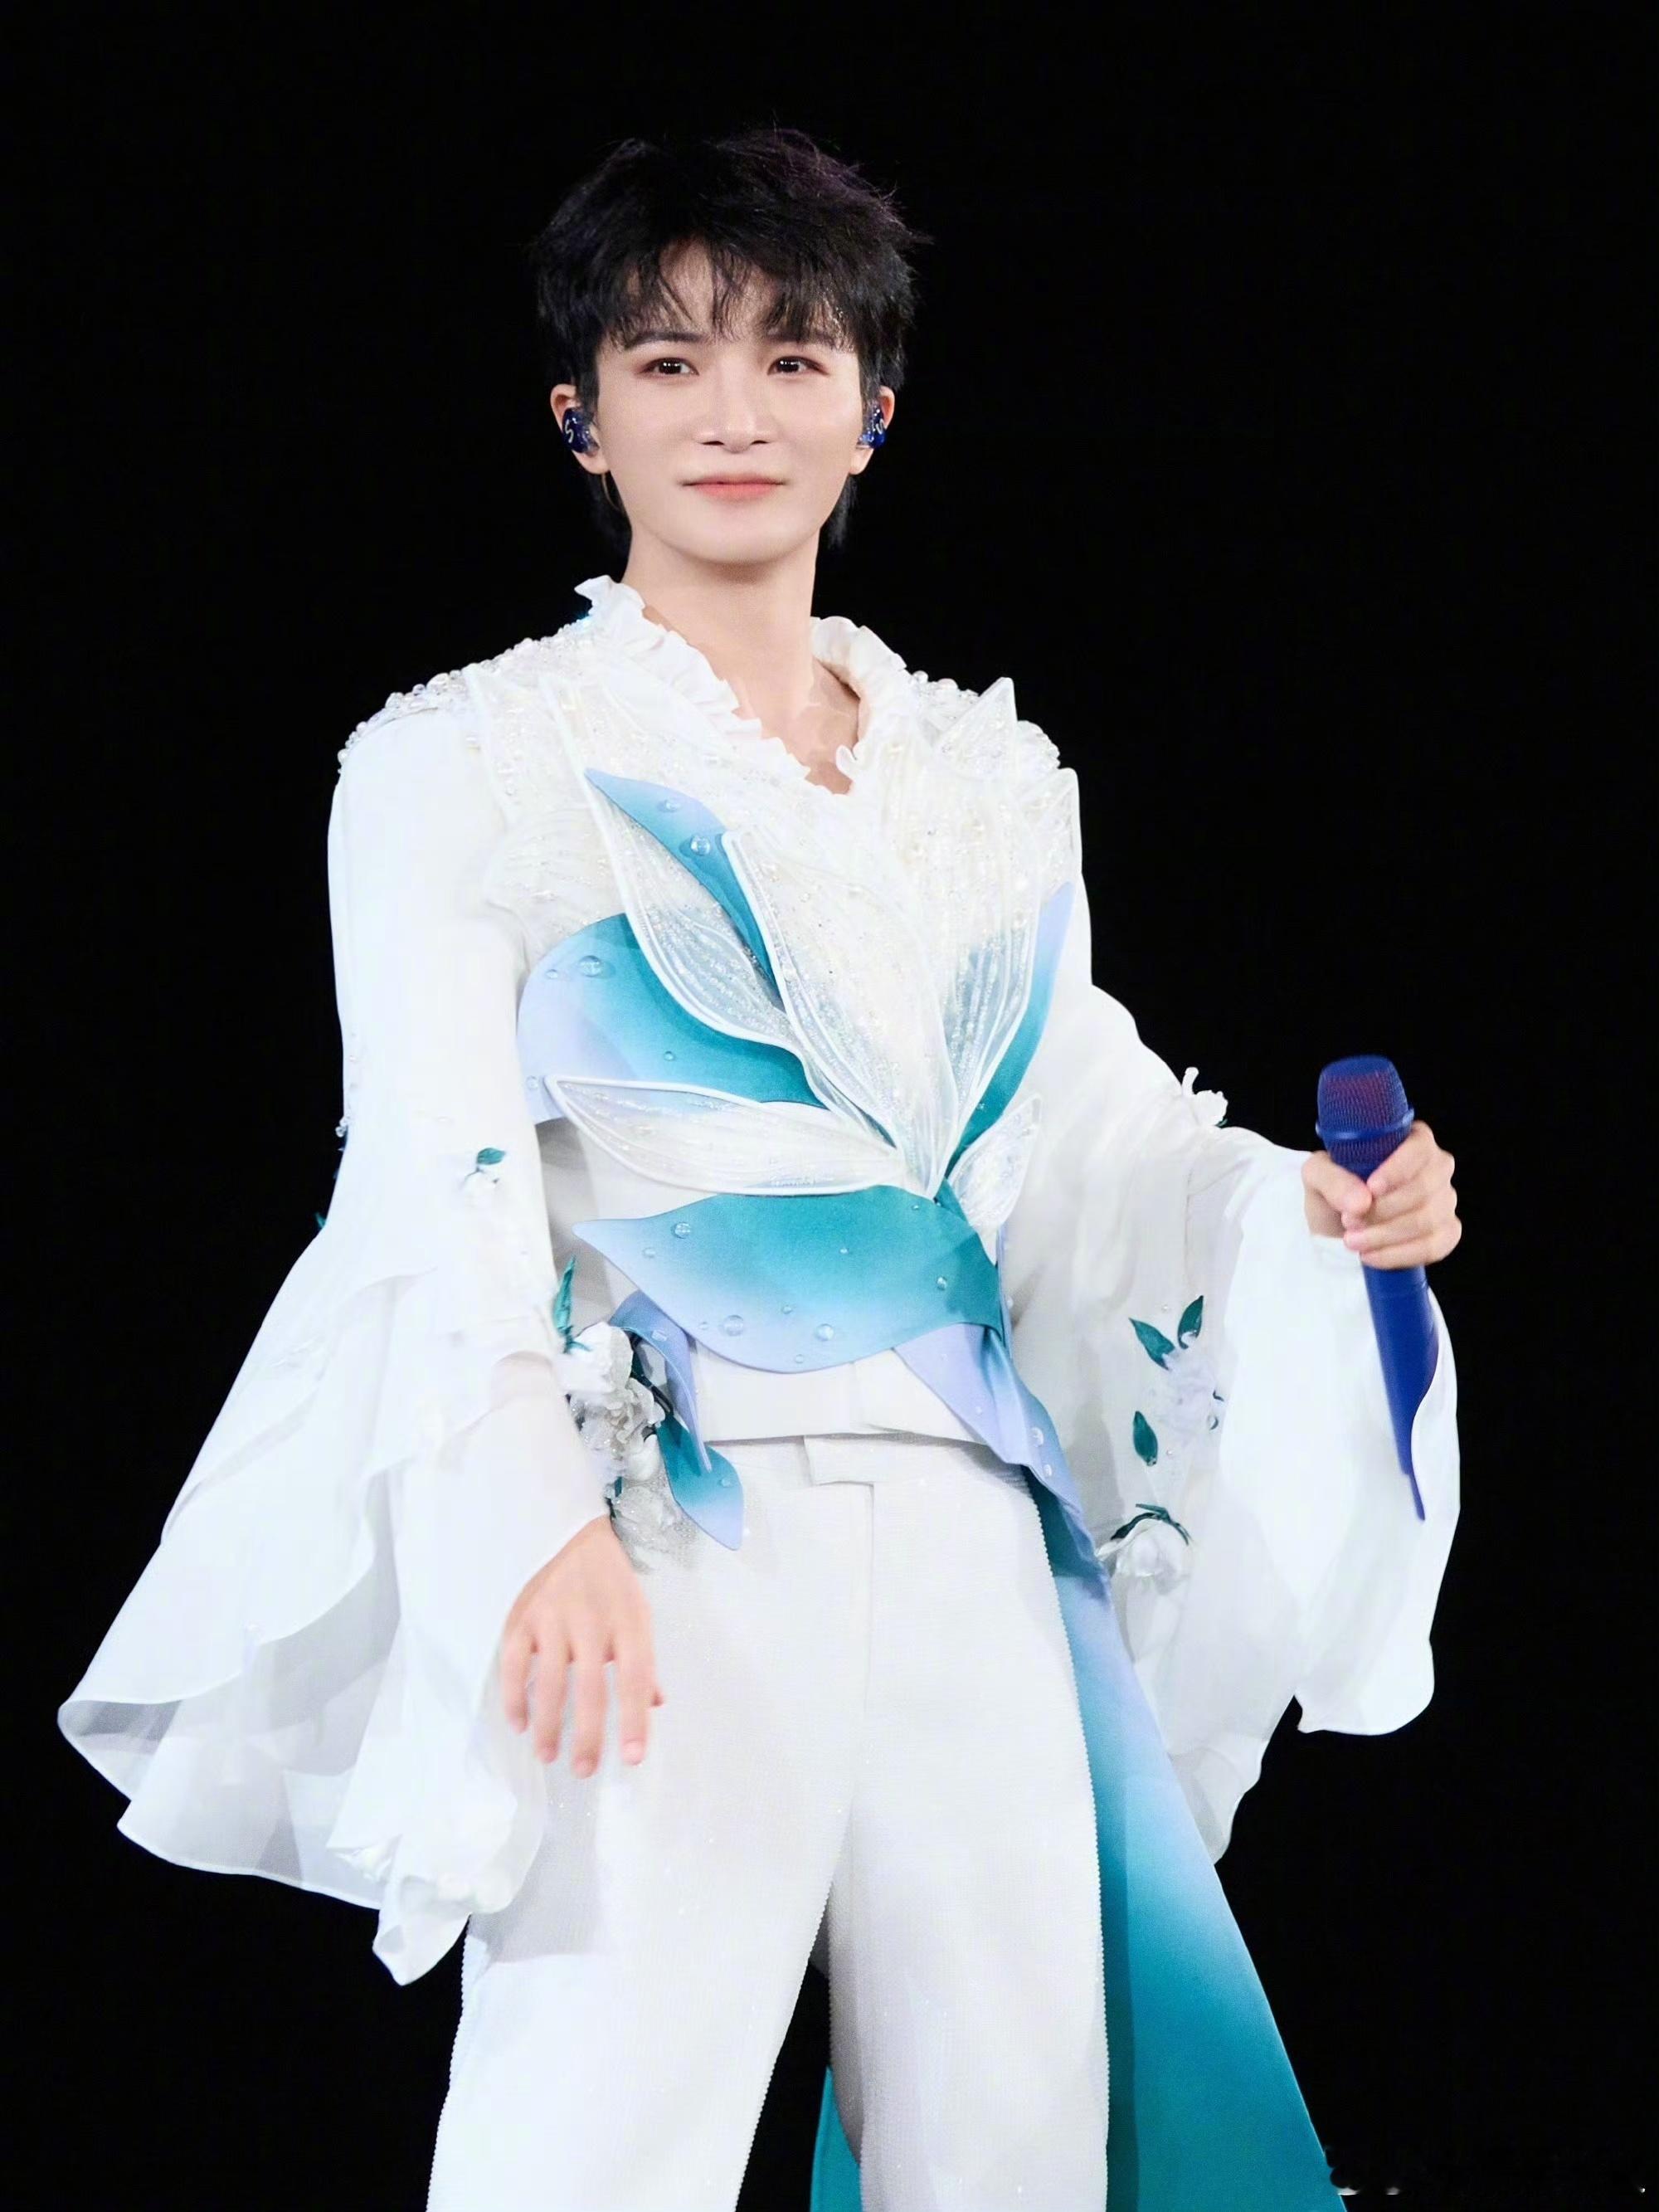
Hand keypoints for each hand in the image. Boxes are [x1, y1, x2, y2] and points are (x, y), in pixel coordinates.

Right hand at [499, 1515, 666, 1776]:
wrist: (568, 1531)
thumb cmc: (609, 1581)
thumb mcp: (637, 1612)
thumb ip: (644, 1660)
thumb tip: (656, 1703)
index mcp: (629, 1620)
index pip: (636, 1677)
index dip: (635, 1719)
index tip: (633, 1758)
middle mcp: (592, 1621)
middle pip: (592, 1688)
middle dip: (589, 1735)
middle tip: (585, 1770)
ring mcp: (553, 1618)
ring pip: (550, 1682)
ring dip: (549, 1725)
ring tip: (549, 1755)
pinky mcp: (522, 1616)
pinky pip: (514, 1664)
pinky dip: (515, 1697)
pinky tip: (519, 1723)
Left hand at [1302, 1119, 1460, 1268]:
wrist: (1337, 1225)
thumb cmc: (1334, 1190)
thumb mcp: (1317, 1175)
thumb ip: (1332, 1179)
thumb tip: (1361, 1201)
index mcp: (1411, 1140)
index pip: (1419, 1149)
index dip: (1398, 1170)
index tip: (1371, 1189)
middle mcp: (1436, 1167)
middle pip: (1424, 1189)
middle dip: (1383, 1210)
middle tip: (1349, 1221)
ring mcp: (1445, 1201)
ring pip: (1428, 1220)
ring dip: (1385, 1235)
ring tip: (1353, 1240)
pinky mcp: (1446, 1232)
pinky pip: (1435, 1246)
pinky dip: (1399, 1255)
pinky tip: (1371, 1256)